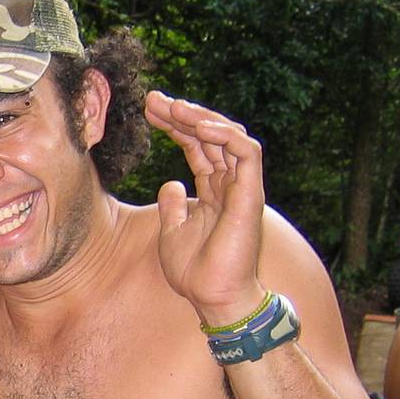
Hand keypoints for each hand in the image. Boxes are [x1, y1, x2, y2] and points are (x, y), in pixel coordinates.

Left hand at [143, 91, 267, 326]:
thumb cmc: (196, 272)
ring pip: (230, 136)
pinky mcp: (251, 195)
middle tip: (153, 99)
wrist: (214, 298)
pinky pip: (247, 153)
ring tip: (172, 107)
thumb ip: (172, 206)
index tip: (148, 111)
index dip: (174, 126)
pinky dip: (225, 136)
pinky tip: (198, 127)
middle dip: (182, 114)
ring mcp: (242, 188)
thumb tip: (169, 183)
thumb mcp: (171, 232)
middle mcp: (230, 185)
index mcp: (213, 191)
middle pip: (209, 136)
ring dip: (201, 118)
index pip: (196, 147)